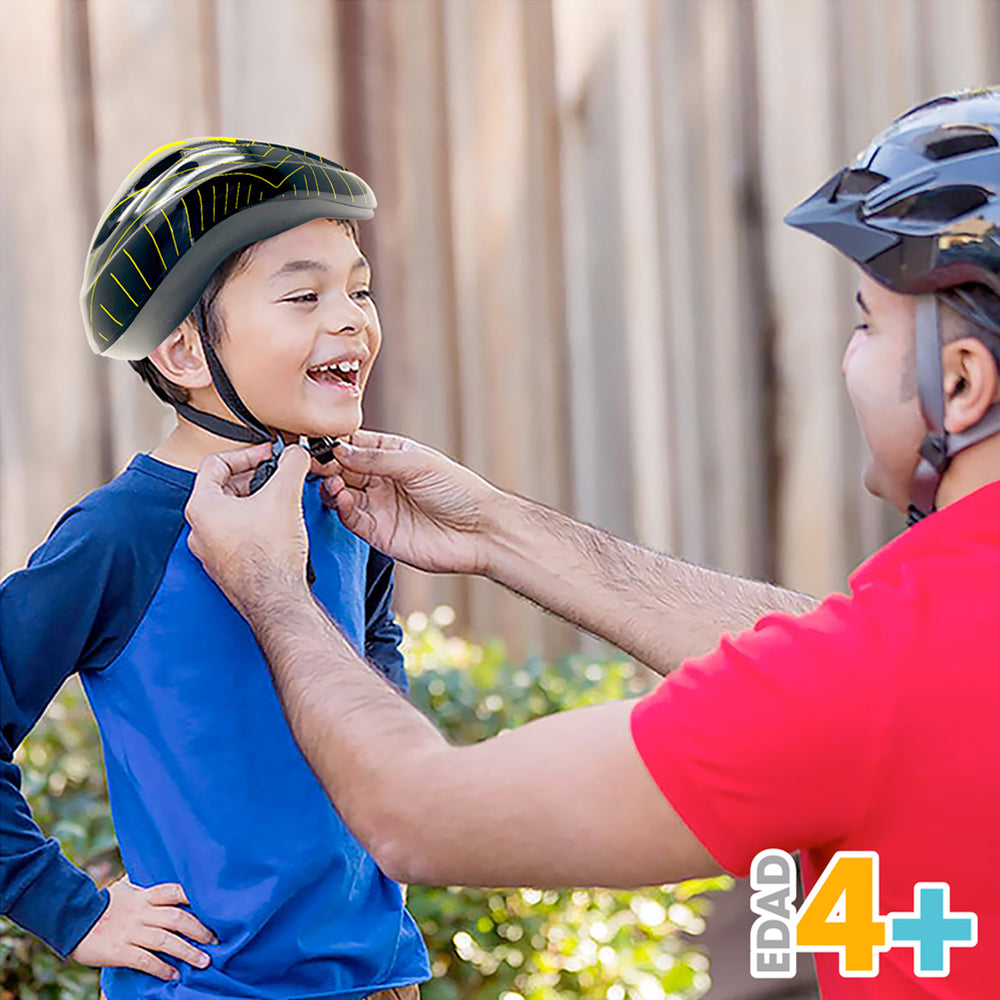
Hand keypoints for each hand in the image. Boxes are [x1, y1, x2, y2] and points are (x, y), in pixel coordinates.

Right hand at [70, 876, 216, 980]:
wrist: (71, 921)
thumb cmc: (101, 905)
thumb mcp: (124, 889)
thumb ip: (142, 885)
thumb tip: (153, 869)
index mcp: (144, 896)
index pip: (175, 891)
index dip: (196, 896)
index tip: (215, 905)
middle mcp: (142, 912)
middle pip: (178, 918)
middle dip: (200, 929)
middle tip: (216, 940)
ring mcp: (131, 932)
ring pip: (166, 941)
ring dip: (188, 952)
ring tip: (204, 961)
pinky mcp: (120, 951)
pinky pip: (145, 961)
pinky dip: (161, 968)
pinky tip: (174, 975)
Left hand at [185, 442, 311, 612]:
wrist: (275, 598)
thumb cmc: (269, 555)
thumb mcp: (285, 496)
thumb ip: (291, 464)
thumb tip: (296, 453)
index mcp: (201, 507)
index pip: (216, 463)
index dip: (246, 453)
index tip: (267, 455)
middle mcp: (199, 529)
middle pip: (224, 488)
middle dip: (254, 478)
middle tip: (278, 476)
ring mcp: (211, 550)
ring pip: (231, 513)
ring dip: (256, 501)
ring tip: (281, 501)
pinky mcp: (226, 566)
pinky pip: (237, 535)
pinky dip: (255, 524)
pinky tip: (278, 527)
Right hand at [316, 430, 503, 574]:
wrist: (479, 531)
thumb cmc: (458, 491)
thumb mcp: (417, 464)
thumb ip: (376, 459)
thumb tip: (340, 450)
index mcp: (393, 456)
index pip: (354, 446)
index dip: (335, 443)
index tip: (317, 442)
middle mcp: (382, 480)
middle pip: (342, 470)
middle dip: (325, 465)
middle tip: (312, 463)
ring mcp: (379, 506)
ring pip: (341, 494)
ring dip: (331, 487)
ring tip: (331, 483)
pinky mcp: (378, 533)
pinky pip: (351, 519)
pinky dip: (342, 509)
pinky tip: (343, 499)